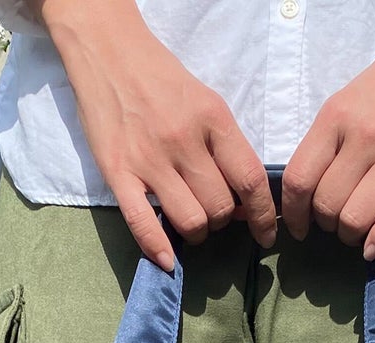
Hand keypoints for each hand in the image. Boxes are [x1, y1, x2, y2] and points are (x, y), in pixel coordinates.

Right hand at [40, 0, 276, 270]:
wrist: (107, 50)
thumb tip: (243, 201)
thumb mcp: (205, 102)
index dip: (264, 216)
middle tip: (212, 212)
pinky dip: (158, 249)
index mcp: (212, 119)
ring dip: (196, 232)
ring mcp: (149, 159)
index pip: (250, 181)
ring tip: (189, 220)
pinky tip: (167, 261)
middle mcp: (183, 140)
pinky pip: (142, 224)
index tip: (266, 234)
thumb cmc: (161, 79)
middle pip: (220, 208)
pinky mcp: (118, 172)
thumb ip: (226, 147)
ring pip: (190, 221)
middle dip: (222, 221)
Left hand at [282, 36, 374, 259]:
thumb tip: (304, 197)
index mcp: (334, 119)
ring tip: (353, 229)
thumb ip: (323, 146)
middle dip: (325, 224)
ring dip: (349, 234)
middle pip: (327, 205)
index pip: (299, 180)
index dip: (293, 214)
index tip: (298, 227)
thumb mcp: (342, 105)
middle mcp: (362, 138)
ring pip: (356, 218)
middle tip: (334, 220)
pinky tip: (371, 248)